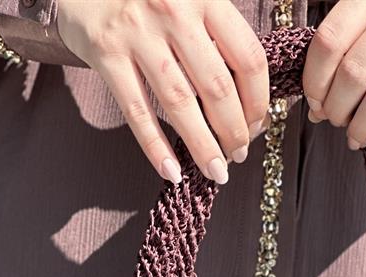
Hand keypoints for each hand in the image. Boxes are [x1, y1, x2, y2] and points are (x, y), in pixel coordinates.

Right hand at [55, 0, 269, 184]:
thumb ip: (215, 30)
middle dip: (234, 131)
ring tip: (216, 171)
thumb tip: (244, 91)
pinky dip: (155, 146)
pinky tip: (171, 170)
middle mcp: (174, 11)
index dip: (258, 101)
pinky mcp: (106, 53)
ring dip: (202, 146)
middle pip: (216, 87)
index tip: (258, 125)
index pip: (247, 58)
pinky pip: (137, 110)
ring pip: (180, 104)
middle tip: (239, 154)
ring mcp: (138, 33)